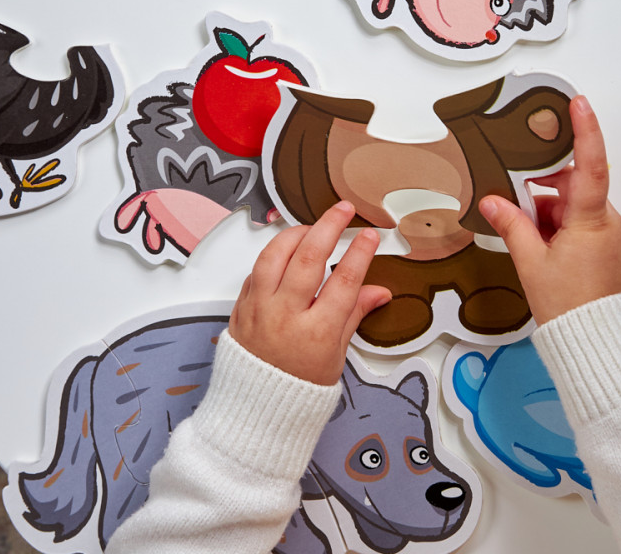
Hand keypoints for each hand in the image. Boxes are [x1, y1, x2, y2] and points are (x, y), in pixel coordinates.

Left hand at [229, 202, 391, 384]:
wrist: (254, 411)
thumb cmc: (297, 389)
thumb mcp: (336, 355)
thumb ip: (355, 314)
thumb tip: (379, 291)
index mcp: (316, 334)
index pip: (343, 282)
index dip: (359, 254)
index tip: (369, 236)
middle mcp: (285, 317)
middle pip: (308, 258)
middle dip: (329, 227)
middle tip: (344, 210)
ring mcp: (259, 310)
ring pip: (275, 256)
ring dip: (296, 233)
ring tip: (313, 226)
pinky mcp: (240, 307)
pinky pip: (256, 270)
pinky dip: (273, 255)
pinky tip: (287, 250)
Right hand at [479, 95, 620, 324]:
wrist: (599, 347)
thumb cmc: (569, 308)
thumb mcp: (531, 263)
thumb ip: (512, 226)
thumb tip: (493, 201)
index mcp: (592, 221)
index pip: (591, 165)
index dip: (585, 131)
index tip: (578, 102)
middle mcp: (609, 223)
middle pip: (573, 189)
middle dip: (543, 194)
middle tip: (515, 207)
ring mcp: (613, 237)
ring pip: (575, 209)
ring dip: (549, 216)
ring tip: (530, 244)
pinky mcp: (611, 250)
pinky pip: (583, 226)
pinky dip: (560, 229)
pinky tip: (541, 250)